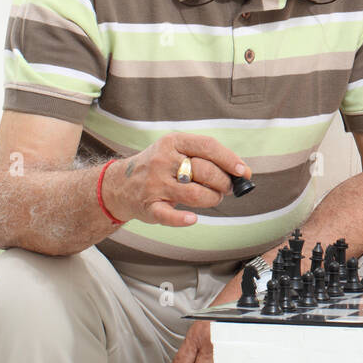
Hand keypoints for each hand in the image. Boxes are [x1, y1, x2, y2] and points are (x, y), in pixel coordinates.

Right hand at [105, 132, 248, 226]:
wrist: (119, 184)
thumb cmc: (160, 167)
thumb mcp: (177, 151)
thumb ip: (206, 158)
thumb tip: (241, 172)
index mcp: (173, 143)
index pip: (207, 146)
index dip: (229, 159)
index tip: (243, 171)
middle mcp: (163, 161)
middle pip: (205, 171)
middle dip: (223, 182)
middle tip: (227, 188)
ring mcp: (154, 184)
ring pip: (194, 194)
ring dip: (213, 198)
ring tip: (214, 198)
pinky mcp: (149, 206)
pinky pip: (168, 215)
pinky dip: (182, 219)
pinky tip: (193, 218)